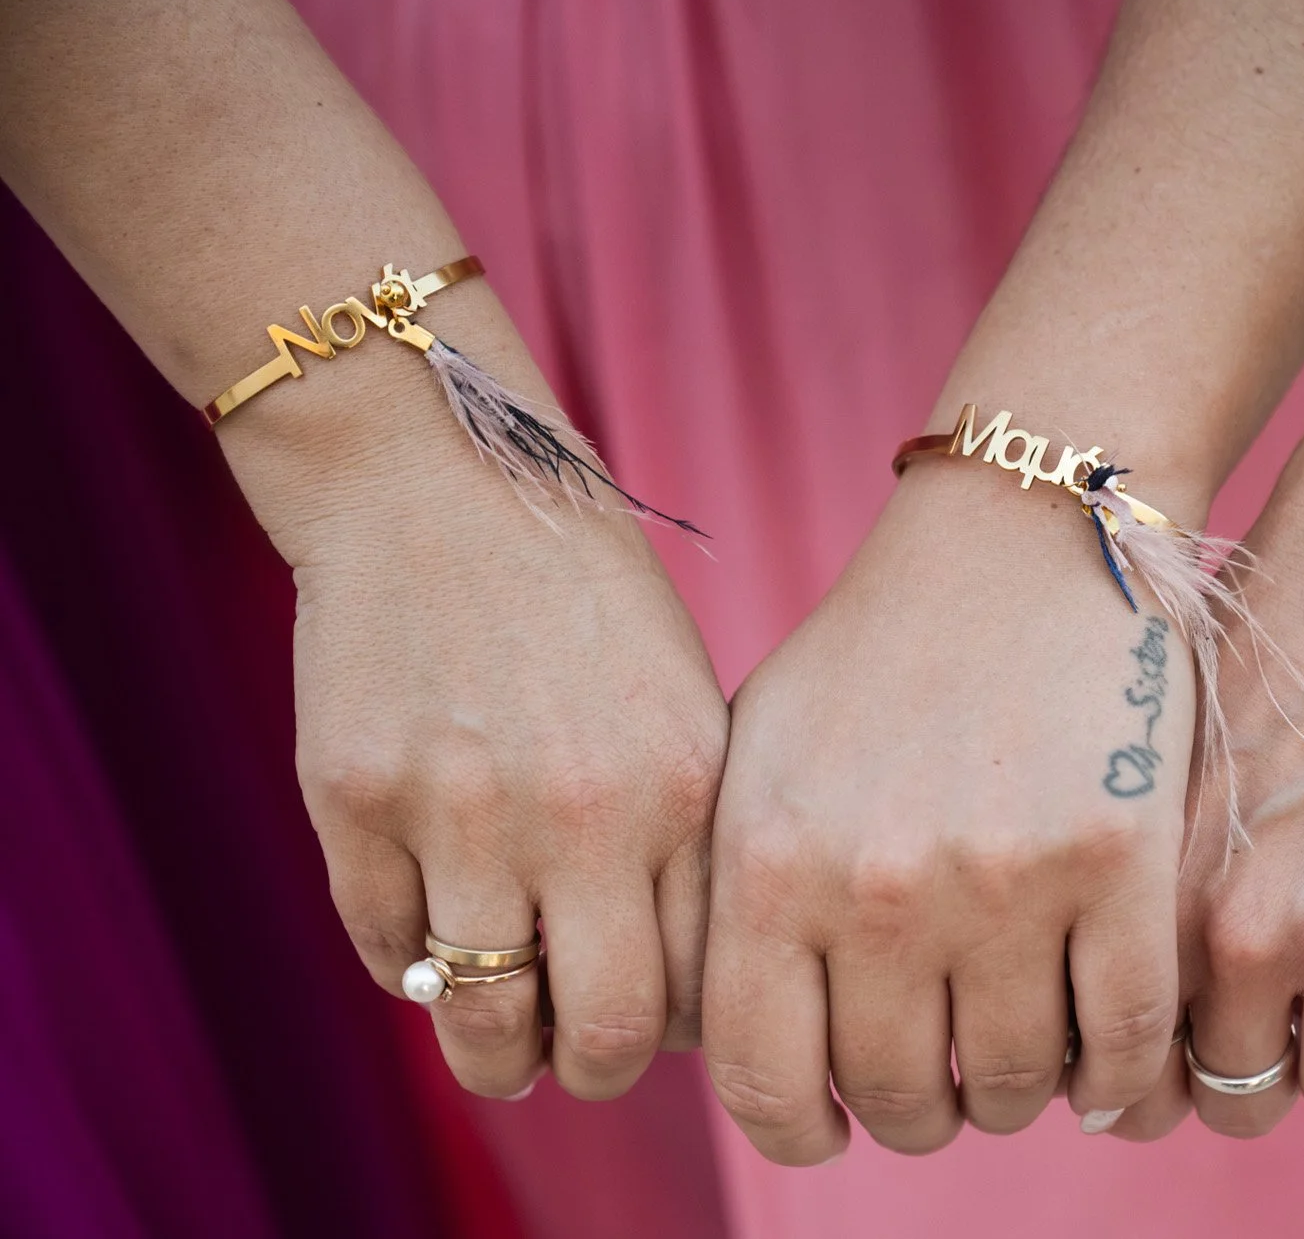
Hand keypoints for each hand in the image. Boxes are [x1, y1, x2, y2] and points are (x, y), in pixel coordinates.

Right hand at [224, 327, 726, 1102]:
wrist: (442, 480)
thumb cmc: (580, 599)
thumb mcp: (676, 701)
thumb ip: (682, 835)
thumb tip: (670, 985)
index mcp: (681, 784)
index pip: (700, 983)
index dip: (680, 1028)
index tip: (658, 1019)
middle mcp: (581, 811)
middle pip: (605, 1033)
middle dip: (596, 1071)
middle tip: (579, 1058)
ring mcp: (460, 809)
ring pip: (482, 1019)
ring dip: (495, 1055)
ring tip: (502, 1042)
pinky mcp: (355, 798)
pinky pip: (386, 950)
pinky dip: (413, 966)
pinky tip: (434, 936)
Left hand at [702, 460, 1196, 1163]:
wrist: (1020, 537)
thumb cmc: (881, 653)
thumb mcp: (762, 755)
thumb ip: (733, 894)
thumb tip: (730, 1041)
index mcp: (769, 864)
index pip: (761, 1081)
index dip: (800, 1132)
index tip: (836, 1128)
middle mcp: (874, 885)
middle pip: (899, 1096)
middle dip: (923, 1111)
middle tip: (947, 1082)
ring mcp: (1000, 877)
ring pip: (1011, 1083)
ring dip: (1018, 1094)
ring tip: (1024, 1057)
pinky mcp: (1118, 859)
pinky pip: (1121, 1038)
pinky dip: (1119, 1076)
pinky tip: (1107, 1061)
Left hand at [1110, 282, 1303, 1139]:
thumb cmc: (1255, 643)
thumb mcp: (1140, 759)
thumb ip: (1115, 870)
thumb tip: (1087, 971)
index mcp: (1078, 861)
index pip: (1051, 1036)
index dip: (1090, 1047)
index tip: (1122, 1027)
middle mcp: (1146, 910)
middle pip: (1136, 1090)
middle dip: (1165, 1078)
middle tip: (1203, 1037)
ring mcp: (1256, 936)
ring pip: (1239, 1099)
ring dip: (1261, 1075)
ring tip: (1288, 1014)